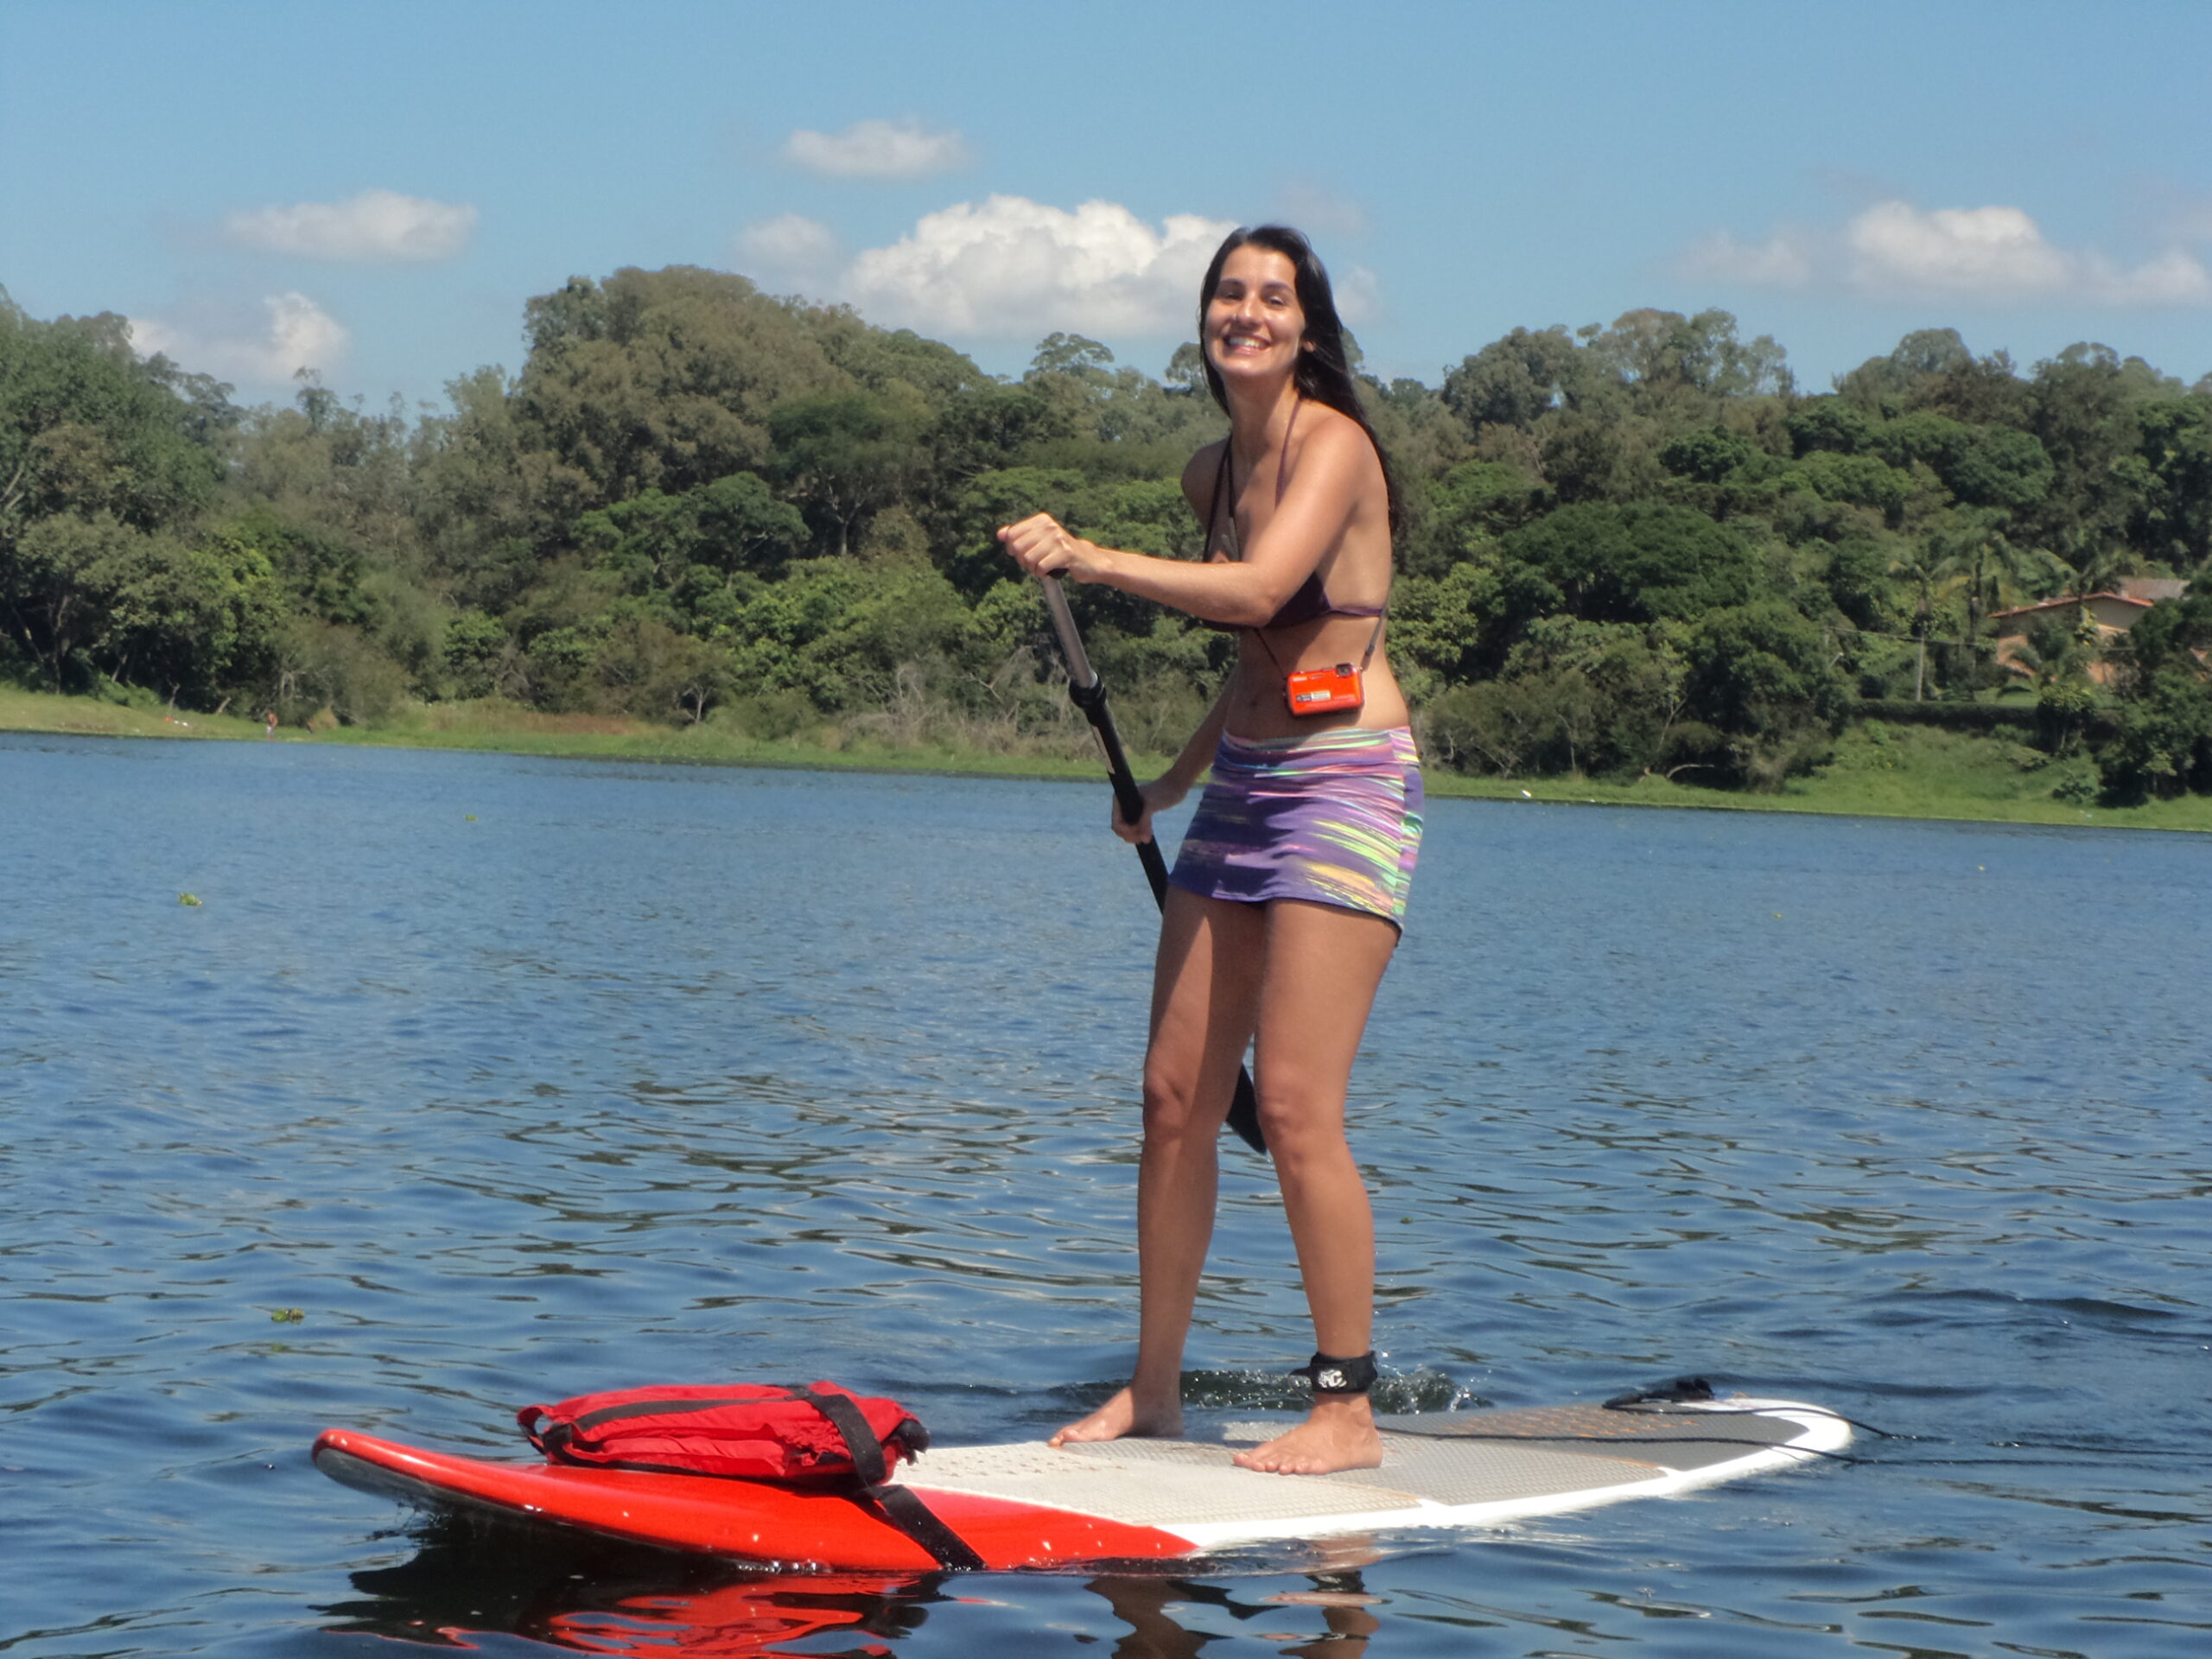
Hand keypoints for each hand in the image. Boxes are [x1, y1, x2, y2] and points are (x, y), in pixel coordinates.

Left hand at [997, 513, 1111, 582]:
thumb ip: (1018, 536)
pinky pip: (1041, 567)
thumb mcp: (1039, 539)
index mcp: (1042, 520)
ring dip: (1032, 568)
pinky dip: (1041, 573)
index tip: (1021, 554)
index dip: (1012, 548)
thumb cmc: (1059, 551)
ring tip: (1041, 567)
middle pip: (1018, 547)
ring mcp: (1058, 539)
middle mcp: (1050, 526)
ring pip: (1029, 558)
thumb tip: (1000, 534)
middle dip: (1022, 560)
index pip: (1012, 534)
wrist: (1087, 560)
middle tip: (1032, 564)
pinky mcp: (1066, 554)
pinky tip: (1047, 572)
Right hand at [1113, 775, 1187, 844]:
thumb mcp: (1151, 806)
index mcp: (1120, 800)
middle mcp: (1122, 805)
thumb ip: (1145, 821)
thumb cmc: (1162, 792)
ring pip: (1127, 830)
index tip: (1139, 831)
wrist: (1175, 786)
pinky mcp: (1140, 813)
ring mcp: (1131, 810)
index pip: (1117, 823)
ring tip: (1148, 837)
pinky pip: (1135, 828)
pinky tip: (1150, 833)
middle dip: (1130, 836)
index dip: (1126, 831)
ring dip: (1136, 836)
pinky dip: (1141, 833)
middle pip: (1120, 829)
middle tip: (1144, 838)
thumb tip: (1144, 840)